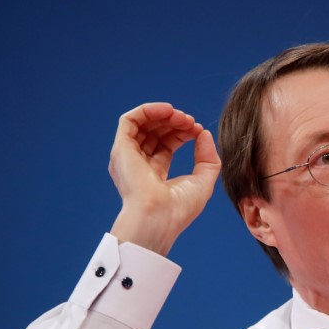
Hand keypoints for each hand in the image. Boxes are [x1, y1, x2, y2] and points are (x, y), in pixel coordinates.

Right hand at [108, 103, 220, 254]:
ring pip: (143, 124)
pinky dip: (149, 110)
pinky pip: (130, 120)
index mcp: (154, 175)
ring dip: (164, 115)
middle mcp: (138, 165)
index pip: (166, 144)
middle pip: (155, 133)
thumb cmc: (179, 209)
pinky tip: (168, 110)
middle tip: (192, 122)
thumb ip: (207, 158)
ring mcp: (128, 157)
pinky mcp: (121, 149)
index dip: (183, 133)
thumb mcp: (203, 181)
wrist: (159, 218)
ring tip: (182, 117)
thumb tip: (204, 133)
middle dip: (175, 123)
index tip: (198, 130)